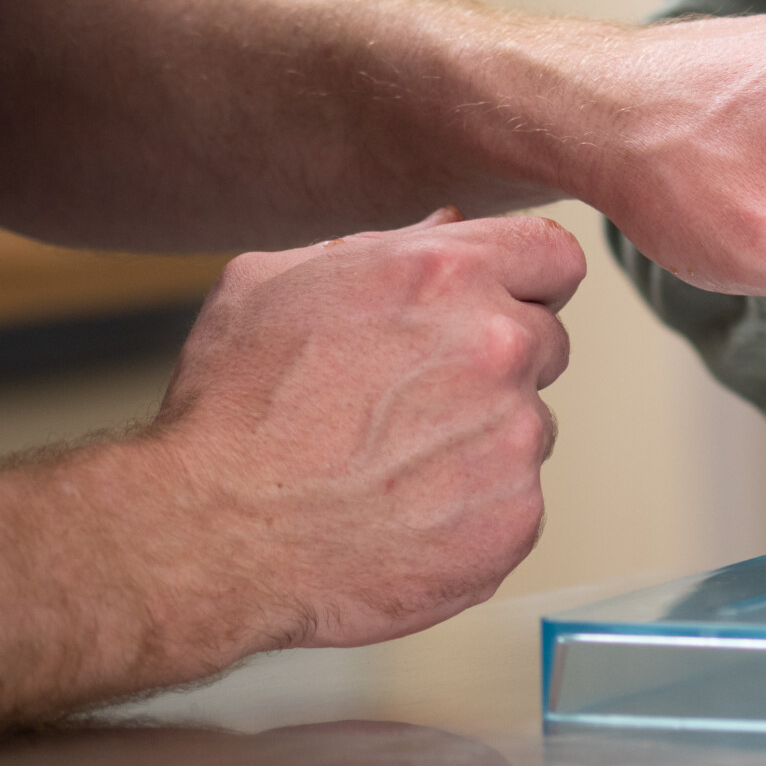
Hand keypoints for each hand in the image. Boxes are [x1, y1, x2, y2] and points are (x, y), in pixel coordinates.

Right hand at [146, 207, 584, 651]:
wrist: (209, 539)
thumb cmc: (229, 414)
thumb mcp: (273, 284)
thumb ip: (379, 246)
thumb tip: (446, 226)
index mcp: (448, 275)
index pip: (556, 257)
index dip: (526, 283)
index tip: (500, 308)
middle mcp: (497, 345)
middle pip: (547, 341)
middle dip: (496, 365)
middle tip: (416, 402)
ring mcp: (514, 434)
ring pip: (530, 424)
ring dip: (484, 440)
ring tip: (395, 465)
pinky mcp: (516, 514)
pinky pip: (517, 501)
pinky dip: (474, 511)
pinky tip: (406, 514)